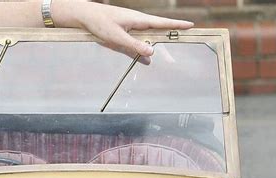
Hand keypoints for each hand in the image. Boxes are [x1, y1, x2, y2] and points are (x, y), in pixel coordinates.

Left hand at [52, 1, 193, 57]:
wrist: (85, 18)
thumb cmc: (100, 23)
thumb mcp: (118, 37)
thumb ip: (134, 46)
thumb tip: (152, 53)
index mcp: (138, 20)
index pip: (162, 23)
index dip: (176, 24)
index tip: (190, 25)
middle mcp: (137, 24)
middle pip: (158, 32)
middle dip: (172, 35)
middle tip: (187, 37)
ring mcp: (131, 31)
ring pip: (147, 41)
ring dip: (157, 48)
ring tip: (170, 56)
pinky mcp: (123, 37)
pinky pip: (136, 47)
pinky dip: (141, 54)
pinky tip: (147, 62)